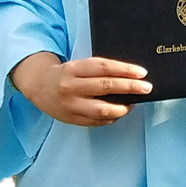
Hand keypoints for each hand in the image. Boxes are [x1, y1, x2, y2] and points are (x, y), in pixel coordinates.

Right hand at [12, 51, 150, 125]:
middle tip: (146, 88)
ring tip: (133, 103)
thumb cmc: (66, 75)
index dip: (124, 70)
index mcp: (73, 69)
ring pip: (101, 109)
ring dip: (122, 107)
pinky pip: (96, 121)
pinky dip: (111, 117)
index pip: (103, 67)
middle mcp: (71, 87)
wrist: (39, 87)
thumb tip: (129, 76)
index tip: (142, 73)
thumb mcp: (78, 66)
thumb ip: (99, 70)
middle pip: (105, 87)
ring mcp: (70, 105)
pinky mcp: (71, 119)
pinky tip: (119, 112)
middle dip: (130, 87)